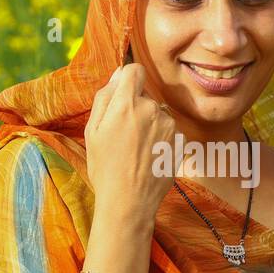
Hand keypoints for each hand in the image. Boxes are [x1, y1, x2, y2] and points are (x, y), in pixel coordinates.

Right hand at [85, 62, 177, 226]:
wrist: (129, 202)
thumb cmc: (105, 167)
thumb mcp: (92, 130)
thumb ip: (104, 97)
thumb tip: (118, 76)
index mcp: (126, 104)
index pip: (135, 70)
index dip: (128, 79)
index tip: (123, 93)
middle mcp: (152, 109)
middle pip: (145, 95)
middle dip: (135, 107)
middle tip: (123, 134)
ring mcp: (170, 126)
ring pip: (158, 113)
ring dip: (150, 123)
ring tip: (136, 149)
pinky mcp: (181, 141)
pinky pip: (169, 130)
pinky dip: (161, 139)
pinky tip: (149, 157)